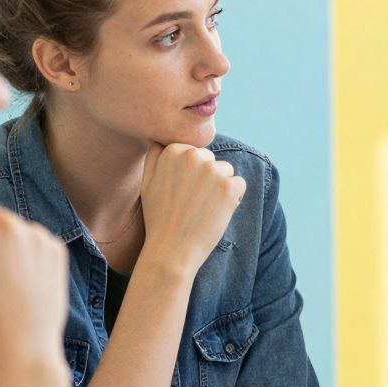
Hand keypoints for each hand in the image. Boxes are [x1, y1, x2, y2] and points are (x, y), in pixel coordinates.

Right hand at [138, 143, 245, 277]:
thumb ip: (156, 156)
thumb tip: (162, 137)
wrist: (171, 249)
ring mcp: (213, 170)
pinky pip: (239, 185)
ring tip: (202, 208)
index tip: (181, 192)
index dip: (190, 174)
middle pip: (211, 160)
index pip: (194, 152)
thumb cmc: (159, 217)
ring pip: (227, 171)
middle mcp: (193, 155)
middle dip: (207, 178)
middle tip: (191, 202)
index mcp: (172, 150)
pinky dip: (233, 199)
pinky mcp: (229, 187)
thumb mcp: (147, 181)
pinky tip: (215, 212)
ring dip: (220, 188)